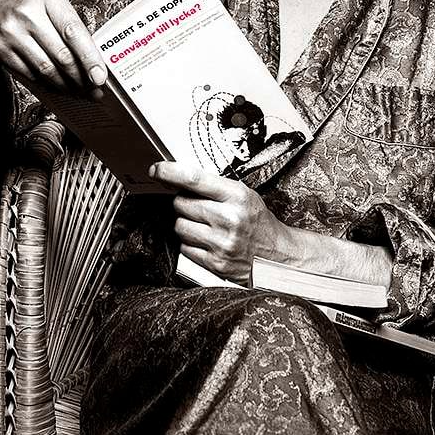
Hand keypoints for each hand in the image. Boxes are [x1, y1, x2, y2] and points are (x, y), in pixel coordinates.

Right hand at [0, 0, 106, 93]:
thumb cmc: (23, 2)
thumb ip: (68, 22)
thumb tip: (93, 57)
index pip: (74, 32)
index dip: (89, 58)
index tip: (100, 76)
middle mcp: (28, 13)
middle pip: (61, 55)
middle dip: (81, 78)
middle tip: (95, 90)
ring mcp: (11, 32)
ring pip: (46, 69)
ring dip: (66, 85)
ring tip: (79, 92)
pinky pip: (30, 74)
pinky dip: (47, 84)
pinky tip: (58, 87)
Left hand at [151, 161, 289, 281]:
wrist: (278, 256)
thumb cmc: (258, 222)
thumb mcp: (244, 196)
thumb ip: (215, 187)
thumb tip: (179, 178)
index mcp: (237, 195)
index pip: (194, 179)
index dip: (170, 173)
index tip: (156, 170)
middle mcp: (228, 218)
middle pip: (181, 203)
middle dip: (184, 203)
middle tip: (200, 208)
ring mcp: (221, 243)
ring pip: (179, 226)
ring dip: (186, 224)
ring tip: (205, 226)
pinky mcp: (215, 264)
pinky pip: (184, 248)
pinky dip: (191, 244)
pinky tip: (207, 242)